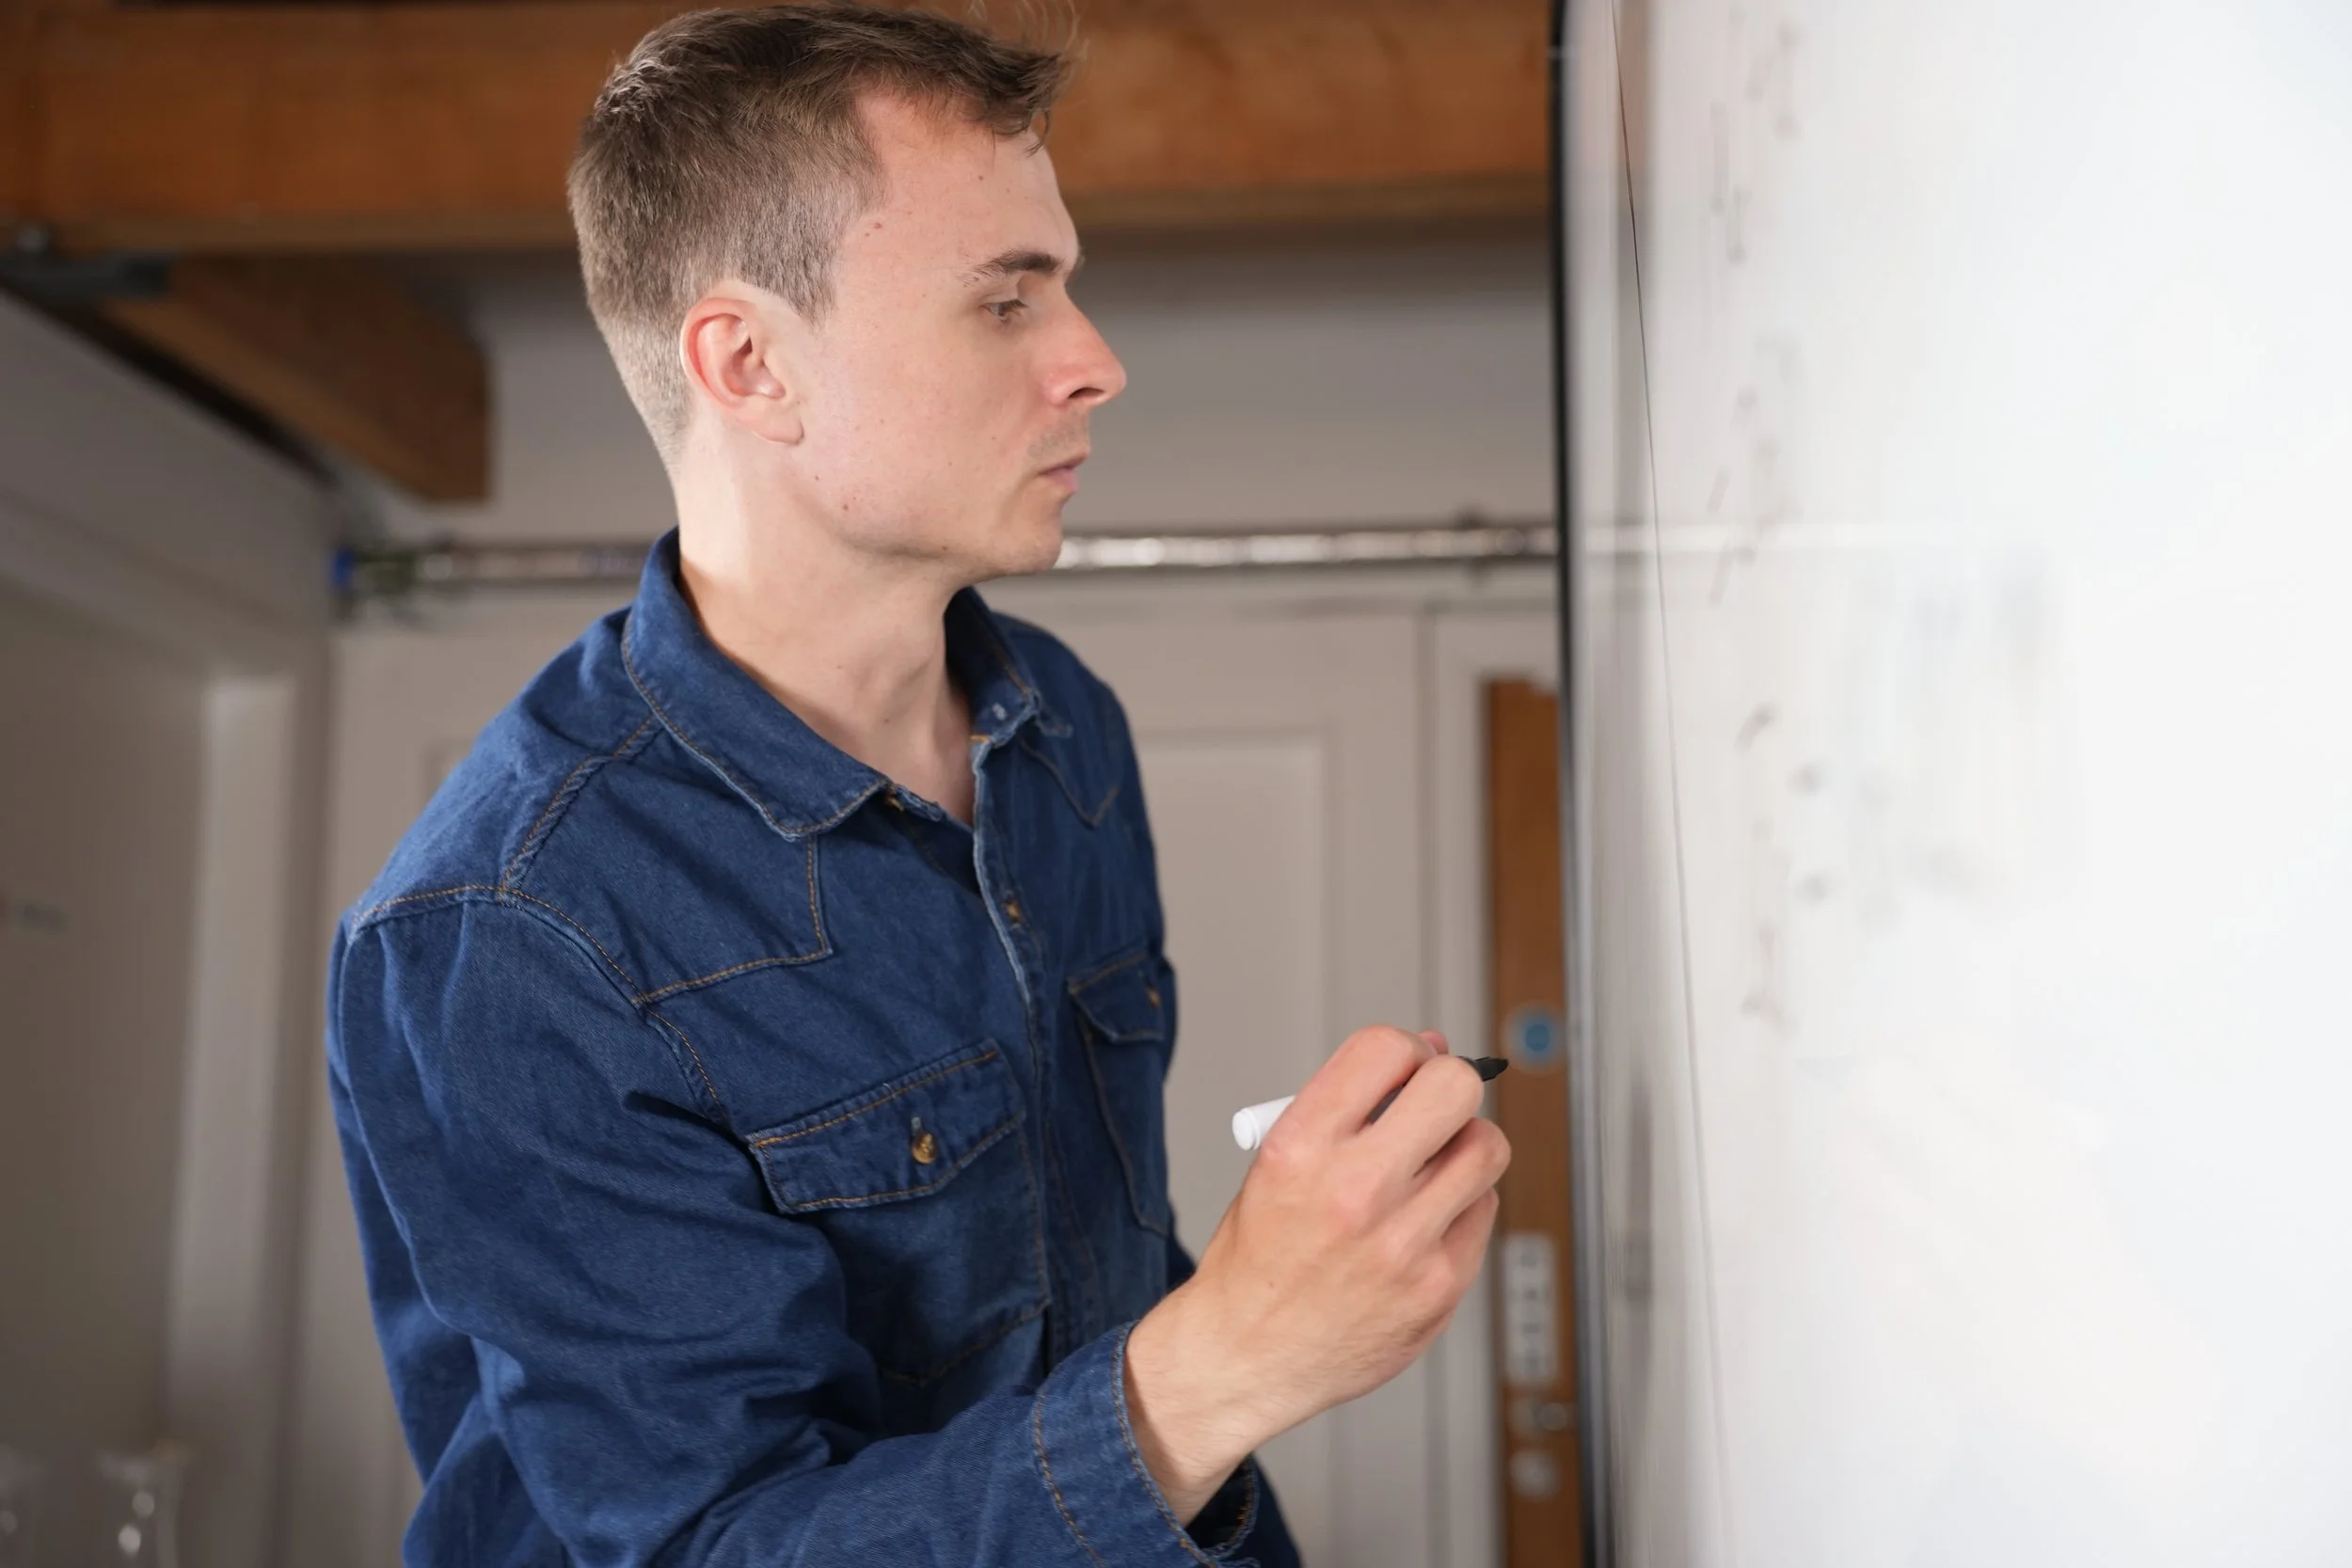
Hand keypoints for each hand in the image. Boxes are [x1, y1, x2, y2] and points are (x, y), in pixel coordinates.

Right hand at [1123, 1026, 1509, 1522]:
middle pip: (1454, 1088)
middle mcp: (1355, 1191)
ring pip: (1486, 1148)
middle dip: (1447, 1087)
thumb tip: (1426, 1052)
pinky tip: (1425, 1220)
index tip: (1406, 1067)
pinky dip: (1462, 1206)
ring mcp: (1403, 1242)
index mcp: (1300, 1148)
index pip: (1385, 1049)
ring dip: (1465, 1146)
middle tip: (1433, 1109)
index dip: (1405, 1049)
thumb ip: (1349, 1107)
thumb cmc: (1260, 1258)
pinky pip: (1483, 1210)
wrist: (1248, 1356)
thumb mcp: (1275, 1160)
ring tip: (1432, 1167)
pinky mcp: (1439, 1285)